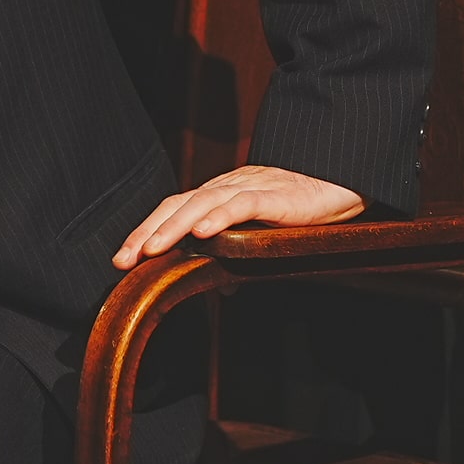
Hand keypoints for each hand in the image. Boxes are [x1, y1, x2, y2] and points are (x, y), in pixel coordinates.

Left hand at [111, 164, 365, 267]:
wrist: (341, 176)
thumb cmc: (302, 205)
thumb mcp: (263, 233)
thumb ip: (238, 253)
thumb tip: (221, 288)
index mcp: (220, 195)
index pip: (173, 209)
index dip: (146, 231)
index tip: (123, 259)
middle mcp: (227, 187)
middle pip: (177, 204)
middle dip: (147, 232)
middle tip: (123, 260)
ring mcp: (249, 187)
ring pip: (203, 202)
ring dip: (174, 227)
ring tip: (153, 250)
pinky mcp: (275, 194)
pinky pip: (242, 203)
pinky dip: (220, 216)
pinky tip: (204, 232)